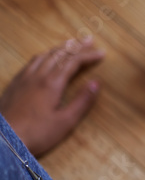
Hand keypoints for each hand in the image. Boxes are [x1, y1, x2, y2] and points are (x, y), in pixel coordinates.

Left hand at [0, 38, 104, 155]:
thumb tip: (96, 82)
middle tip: (89, 40)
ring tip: (69, 44)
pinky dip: (45, 55)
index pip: (73, 62)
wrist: (5, 139)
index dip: (88, 56)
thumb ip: (82, 101)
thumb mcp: (66, 122)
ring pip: (44, 55)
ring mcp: (24, 78)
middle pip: (58, 54)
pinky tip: (45, 58)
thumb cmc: (38, 133)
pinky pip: (32, 62)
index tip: (102, 53)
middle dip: (76, 46)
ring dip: (59, 48)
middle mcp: (37, 75)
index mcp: (52, 83)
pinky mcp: (15, 83)